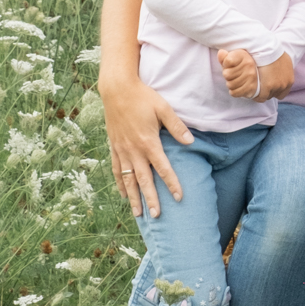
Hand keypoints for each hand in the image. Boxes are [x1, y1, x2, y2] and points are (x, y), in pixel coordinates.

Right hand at [99, 71, 192, 219]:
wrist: (116, 89)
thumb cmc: (143, 97)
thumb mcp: (163, 108)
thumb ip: (177, 126)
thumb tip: (191, 142)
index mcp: (148, 142)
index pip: (163, 168)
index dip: (172, 184)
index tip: (179, 198)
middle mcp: (134, 150)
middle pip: (144, 180)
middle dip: (151, 199)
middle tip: (157, 216)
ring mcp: (122, 150)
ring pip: (128, 180)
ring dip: (133, 197)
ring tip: (138, 214)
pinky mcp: (114, 147)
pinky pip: (116, 170)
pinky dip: (119, 184)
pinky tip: (123, 195)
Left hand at [218, 47, 260, 98]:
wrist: (256, 76)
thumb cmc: (240, 66)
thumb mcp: (232, 58)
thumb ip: (224, 57)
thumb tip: (220, 52)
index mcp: (243, 55)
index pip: (227, 61)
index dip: (225, 64)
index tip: (230, 64)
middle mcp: (249, 65)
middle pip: (226, 74)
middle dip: (227, 75)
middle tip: (233, 74)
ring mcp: (251, 77)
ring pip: (230, 84)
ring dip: (230, 83)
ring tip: (236, 80)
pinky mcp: (251, 88)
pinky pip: (234, 93)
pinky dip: (234, 91)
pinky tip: (239, 86)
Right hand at [255, 50, 294, 99]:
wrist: (267, 49)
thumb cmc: (273, 52)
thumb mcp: (285, 61)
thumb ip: (284, 71)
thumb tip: (281, 73)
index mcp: (290, 81)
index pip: (282, 94)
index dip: (274, 91)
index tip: (267, 88)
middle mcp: (284, 85)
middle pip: (274, 95)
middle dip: (267, 91)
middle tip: (259, 86)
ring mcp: (276, 87)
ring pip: (267, 96)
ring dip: (261, 92)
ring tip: (254, 87)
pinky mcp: (267, 87)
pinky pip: (260, 97)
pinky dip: (255, 95)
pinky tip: (250, 91)